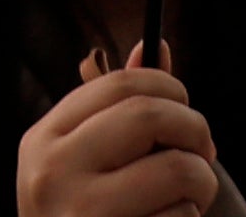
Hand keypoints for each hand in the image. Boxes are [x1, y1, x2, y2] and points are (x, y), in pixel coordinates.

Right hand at [16, 49, 216, 216]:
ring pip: (177, 169)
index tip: (183, 105)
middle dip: (193, 128)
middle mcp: (53, 175)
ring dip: (201, 181)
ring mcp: (84, 216)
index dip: (168, 87)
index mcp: (42, 142)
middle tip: (203, 148)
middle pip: (150, 116)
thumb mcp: (82, 161)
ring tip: (190, 195)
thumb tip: (154, 45)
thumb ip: (116, 109)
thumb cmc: (82, 216)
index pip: (120, 85)